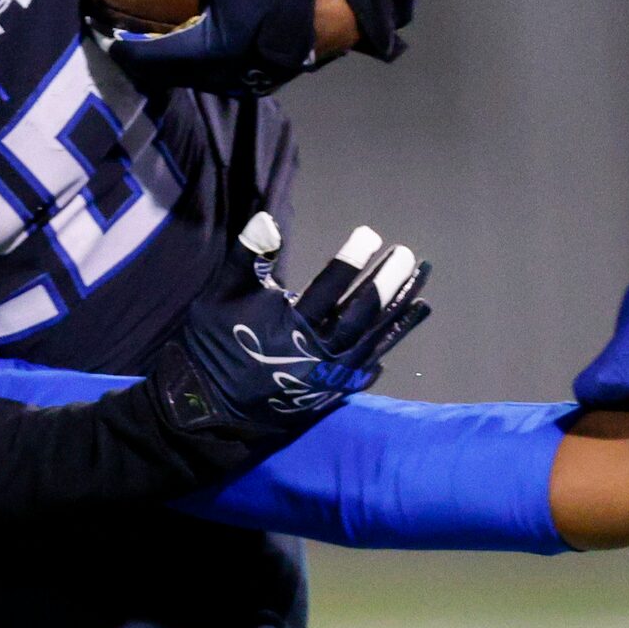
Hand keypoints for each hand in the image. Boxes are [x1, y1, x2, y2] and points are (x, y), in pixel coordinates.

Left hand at [107, 0, 320, 96]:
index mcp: (194, 55)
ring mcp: (230, 84)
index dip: (113, 43)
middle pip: (156, 72)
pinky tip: (200, 35)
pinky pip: (207, 73)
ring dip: (167, 57)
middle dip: (137, 52)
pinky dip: (192, 58)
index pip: (136, 57)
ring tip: (157, 32)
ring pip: (183, 76)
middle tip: (123, 29)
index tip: (100, 28)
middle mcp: (207, 78)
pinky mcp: (249, 81)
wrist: (328, 24)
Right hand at [152, 214, 428, 440]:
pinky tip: (408, 322)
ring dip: (401, 309)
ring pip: (375, 337)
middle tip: (405, 254)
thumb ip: (248, 257)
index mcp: (292, 326)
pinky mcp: (332, 388)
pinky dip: (391, 341)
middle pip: (364, 312)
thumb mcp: (222, 296)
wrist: (207, 408)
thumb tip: (268, 219)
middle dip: (388, 281)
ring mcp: (330, 374)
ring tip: (422, 282)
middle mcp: (319, 352)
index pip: (332, 286)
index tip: (370, 235)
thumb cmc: (212, 345)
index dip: (353, 259)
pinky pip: (371, 362)